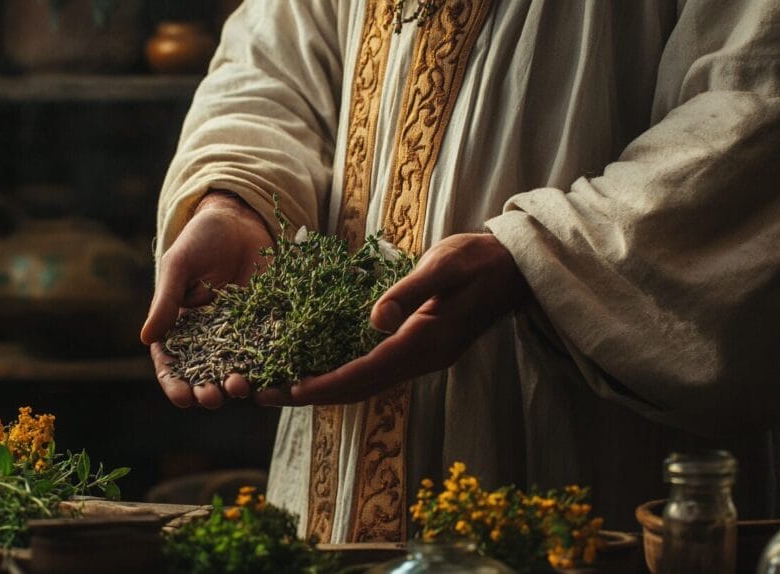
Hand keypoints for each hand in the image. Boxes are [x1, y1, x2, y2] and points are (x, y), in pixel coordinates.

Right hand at [142, 192, 272, 408]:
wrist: (241, 220)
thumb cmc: (201, 239)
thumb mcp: (179, 266)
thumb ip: (166, 302)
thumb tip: (146, 338)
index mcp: (179, 325)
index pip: (172, 362)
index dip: (174, 382)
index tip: (181, 396)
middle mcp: (207, 336)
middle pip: (204, 374)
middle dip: (206, 391)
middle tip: (212, 398)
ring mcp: (238, 333)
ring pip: (235, 368)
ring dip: (235, 384)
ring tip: (238, 387)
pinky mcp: (265, 325)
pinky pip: (266, 350)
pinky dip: (266, 366)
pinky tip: (269, 375)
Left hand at [256, 233, 527, 406]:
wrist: (512, 269)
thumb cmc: (477, 260)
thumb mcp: (443, 266)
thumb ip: (409, 292)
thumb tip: (375, 320)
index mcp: (425, 342)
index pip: (365, 373)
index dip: (326, 384)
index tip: (290, 390)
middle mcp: (421, 359)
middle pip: (359, 388)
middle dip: (312, 393)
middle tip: (266, 394)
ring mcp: (421, 358)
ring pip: (365, 383)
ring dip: (324, 388)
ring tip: (281, 386)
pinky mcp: (418, 349)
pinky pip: (374, 371)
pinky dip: (342, 374)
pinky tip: (318, 367)